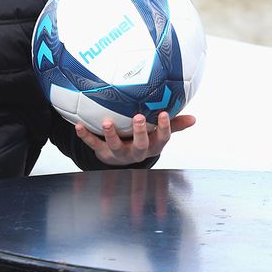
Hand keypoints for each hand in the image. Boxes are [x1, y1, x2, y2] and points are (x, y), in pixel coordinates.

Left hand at [75, 112, 195, 166]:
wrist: (120, 157)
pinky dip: (85, 135)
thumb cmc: (142, 139)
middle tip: (139, 118)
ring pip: (115, 146)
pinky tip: (77, 125)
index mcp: (151, 146)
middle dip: (140, 132)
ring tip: (106, 122)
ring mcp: (118, 153)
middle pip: (140, 145)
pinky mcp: (102, 152)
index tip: (164, 113)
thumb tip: (193, 118)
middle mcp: (136, 152)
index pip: (162, 139)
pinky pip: (93, 144)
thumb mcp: (158, 134)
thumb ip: (173, 125)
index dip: (164, 128)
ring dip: (110, 135)